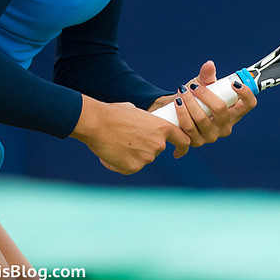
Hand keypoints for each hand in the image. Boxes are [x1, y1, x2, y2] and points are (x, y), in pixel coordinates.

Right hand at [71, 96, 190, 173]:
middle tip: (127, 138)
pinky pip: (129, 167)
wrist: (96, 123)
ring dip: (132, 154)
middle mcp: (158, 144)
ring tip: (115, 141)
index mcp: (161, 127)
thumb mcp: (136, 111)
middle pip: (156, 150)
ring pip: (142, 159)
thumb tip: (143, 125)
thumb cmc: (114, 114)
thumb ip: (146, 122)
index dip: (182, 147)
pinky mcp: (133, 168)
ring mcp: (146, 158)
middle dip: (145, 146)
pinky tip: (110, 151)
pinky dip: (120, 163)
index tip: (177, 152)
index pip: (182, 140)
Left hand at [164, 60, 257, 152]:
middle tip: (193, 86)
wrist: (179, 112)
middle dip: (205, 94)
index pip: (249, 104)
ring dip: (190, 103)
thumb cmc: (197, 98)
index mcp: (234, 112)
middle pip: (220, 109)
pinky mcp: (197, 142)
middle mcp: (225, 126)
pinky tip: (177, 103)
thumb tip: (208, 65)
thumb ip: (207, 75)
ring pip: (202, 119)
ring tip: (182, 92)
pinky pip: (189, 129)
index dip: (246, 94)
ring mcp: (212, 135)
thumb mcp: (204, 85)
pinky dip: (182, 114)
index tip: (233, 83)